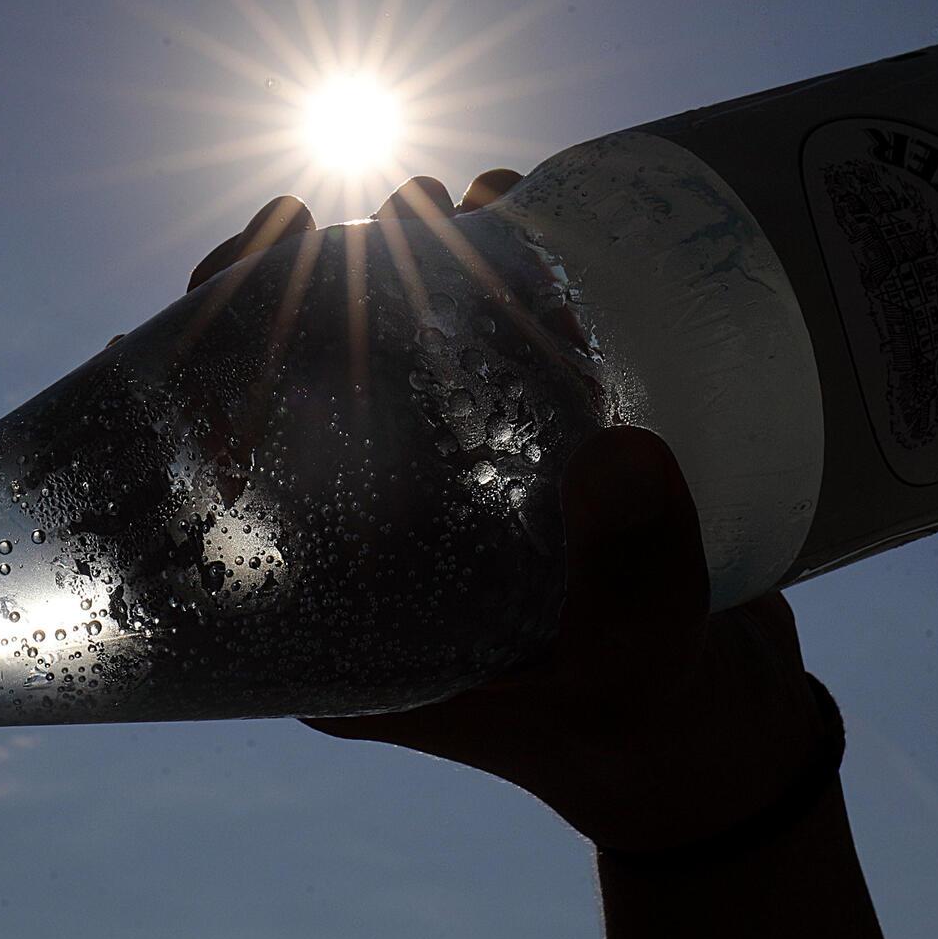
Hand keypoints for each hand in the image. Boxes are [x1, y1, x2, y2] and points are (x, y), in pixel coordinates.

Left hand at [191, 175, 832, 854]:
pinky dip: (492, 283)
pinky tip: (515, 214)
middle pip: (303, 389)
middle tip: (401, 204)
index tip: (257, 250)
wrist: (714, 741)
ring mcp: (431, 502)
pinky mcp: (503, 472)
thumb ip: (626, 584)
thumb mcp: (630, 674)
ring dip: (414, 266)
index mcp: (329, 614)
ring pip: (389, 359)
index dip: (223, 351)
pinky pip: (473, 359)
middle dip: (331, 280)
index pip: (234, 466)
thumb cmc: (644, 732)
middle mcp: (360, 548)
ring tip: (458, 197)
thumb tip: (622, 452)